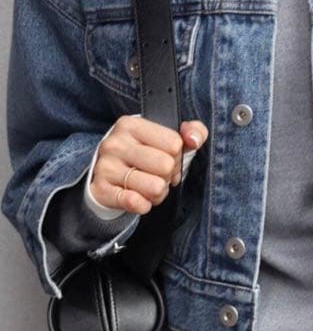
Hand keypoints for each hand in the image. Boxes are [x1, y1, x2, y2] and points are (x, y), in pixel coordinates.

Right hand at [90, 115, 208, 213]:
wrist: (109, 176)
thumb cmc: (145, 154)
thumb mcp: (167, 138)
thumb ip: (192, 131)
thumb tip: (194, 140)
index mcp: (131, 125)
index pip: (174, 143)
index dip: (176, 156)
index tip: (166, 158)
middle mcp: (115, 143)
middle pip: (166, 165)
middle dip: (168, 175)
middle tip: (158, 175)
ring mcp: (106, 167)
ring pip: (155, 187)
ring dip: (158, 192)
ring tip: (148, 186)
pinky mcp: (101, 190)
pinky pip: (135, 202)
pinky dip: (144, 205)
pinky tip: (139, 198)